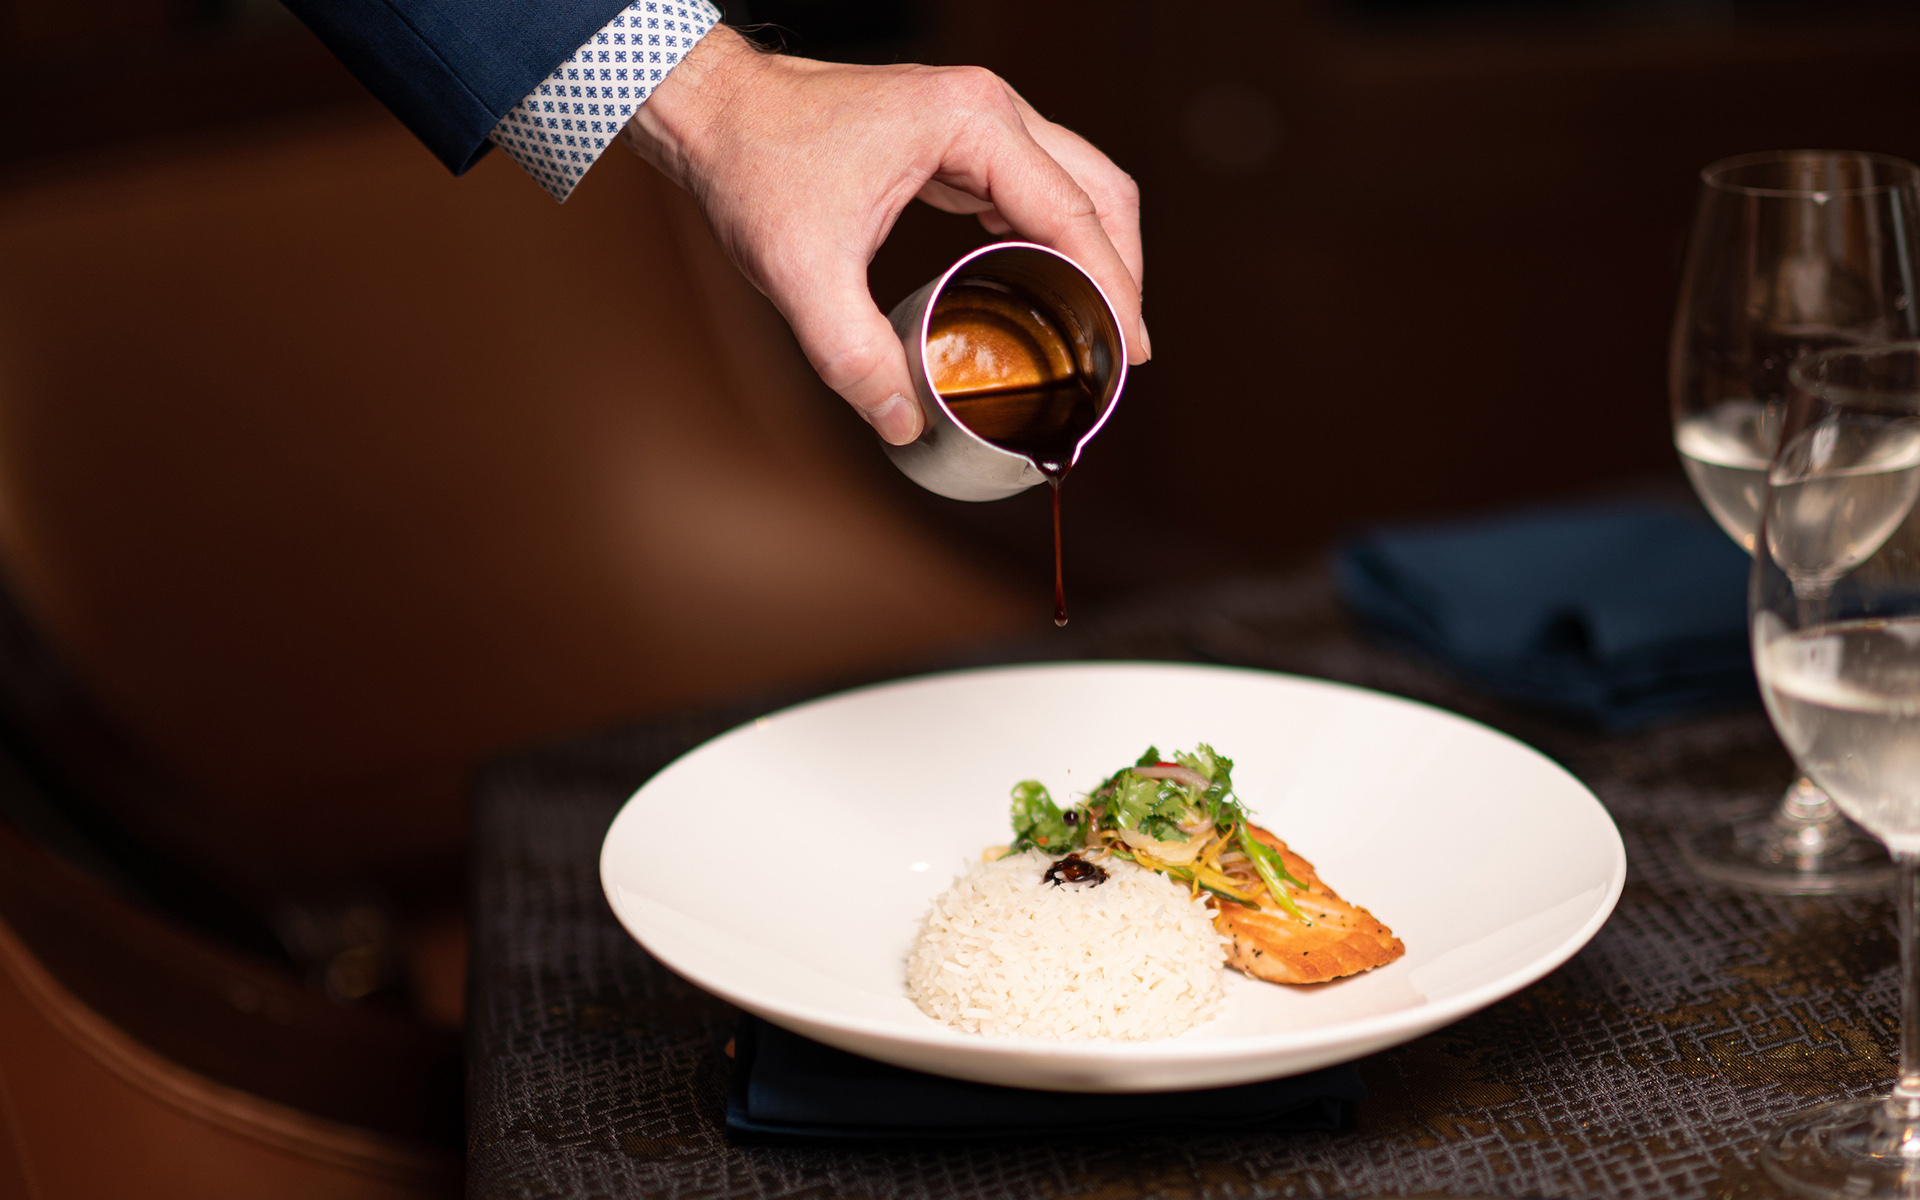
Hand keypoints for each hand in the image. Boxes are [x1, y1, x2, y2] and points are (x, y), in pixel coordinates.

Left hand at [623, 26, 1145, 444]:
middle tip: (1120, 351)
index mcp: (971, 124)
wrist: (714, 111)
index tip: (1126, 353)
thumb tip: (903, 421)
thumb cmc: (754, 164)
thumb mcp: (800, 271)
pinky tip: (1048, 288)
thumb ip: (854, 354)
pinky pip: (1034, 187)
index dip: (1111, 288)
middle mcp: (988, 110)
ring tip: (1097, 327)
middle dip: (1120, 272)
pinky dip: (1056, 238)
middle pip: (1098, 192)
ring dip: (1095, 252)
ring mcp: (977, 119)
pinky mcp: (957, 137)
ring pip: (1076, 185)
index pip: (1073, 214)